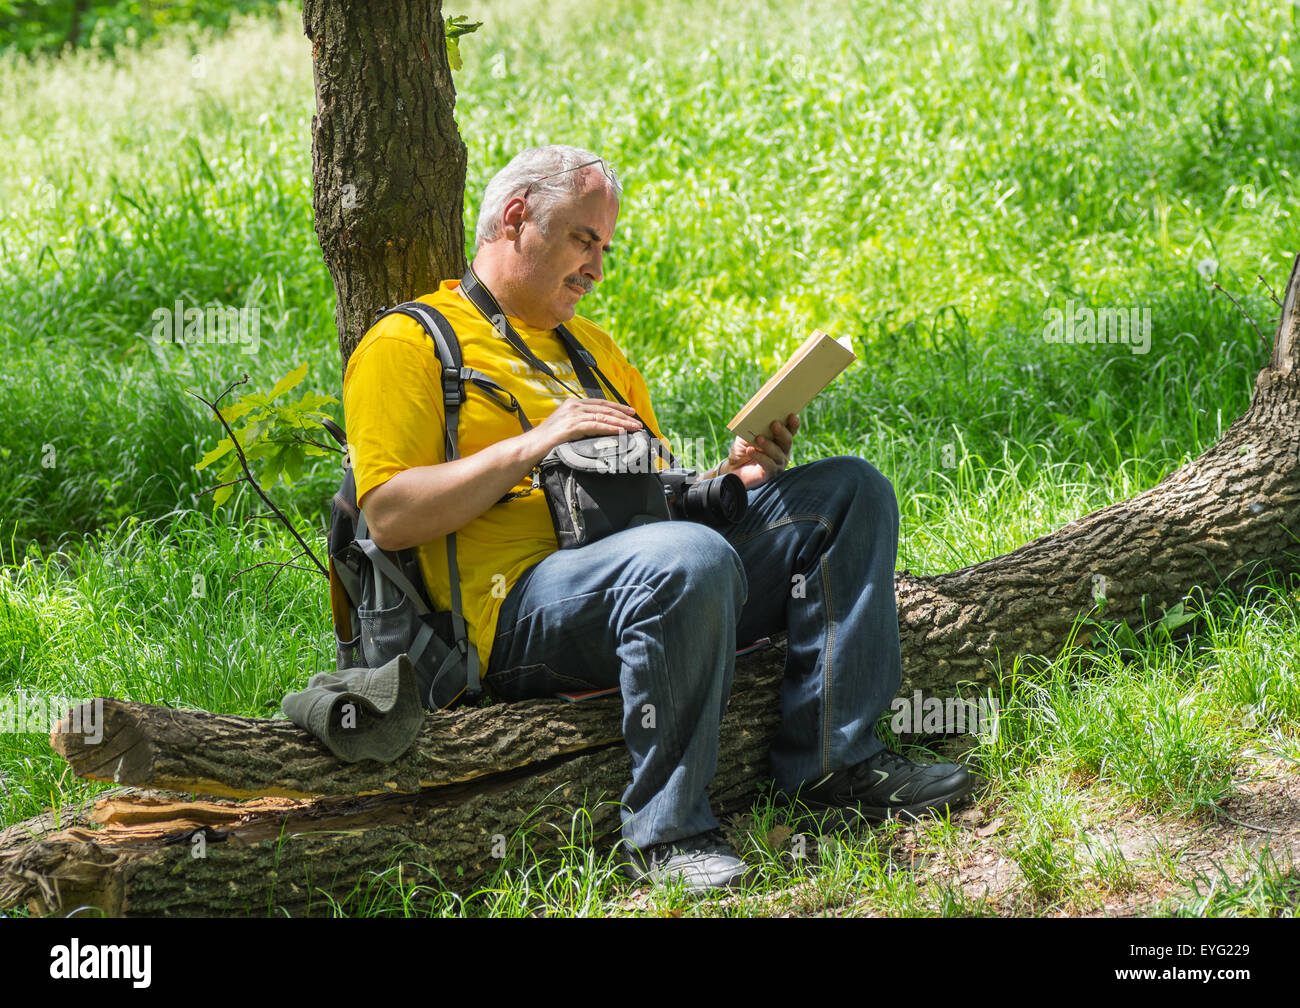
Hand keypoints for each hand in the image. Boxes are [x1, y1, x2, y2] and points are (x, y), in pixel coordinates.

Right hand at [526, 397, 642, 459]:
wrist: (530, 446)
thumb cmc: (547, 441)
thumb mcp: (566, 428)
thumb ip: (580, 424)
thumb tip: (597, 429)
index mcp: (573, 404)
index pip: (600, 403)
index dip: (617, 407)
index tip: (631, 412)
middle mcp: (574, 406)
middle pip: (605, 409)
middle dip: (623, 415)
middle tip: (637, 421)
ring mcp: (572, 416)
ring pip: (603, 417)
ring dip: (621, 423)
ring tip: (634, 428)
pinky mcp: (571, 427)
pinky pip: (596, 426)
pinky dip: (610, 428)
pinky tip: (620, 432)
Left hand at [718, 413, 798, 488]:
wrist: (733, 469)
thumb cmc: (743, 449)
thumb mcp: (747, 435)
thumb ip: (754, 427)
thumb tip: (757, 417)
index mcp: (780, 439)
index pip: (790, 430)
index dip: (793, 423)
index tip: (792, 415)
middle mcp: (783, 451)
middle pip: (787, 441)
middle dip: (781, 432)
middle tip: (774, 424)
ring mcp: (778, 463)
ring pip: (778, 453)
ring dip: (768, 444)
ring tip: (758, 438)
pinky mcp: (770, 473)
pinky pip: (768, 464)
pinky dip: (759, 456)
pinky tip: (750, 450)